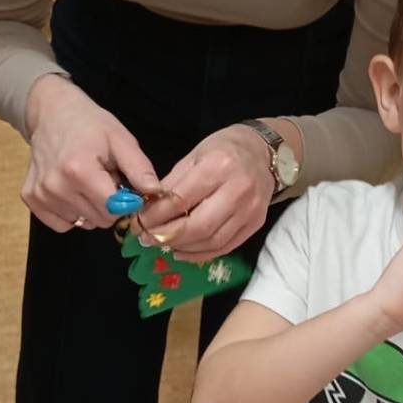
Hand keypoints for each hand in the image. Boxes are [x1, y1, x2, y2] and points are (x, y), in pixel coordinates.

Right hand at [22, 74, 160, 231]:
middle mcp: (56, 186)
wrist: (52, 112)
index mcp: (80, 171)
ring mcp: (41, 194)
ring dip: (90, 207)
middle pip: (99, 220)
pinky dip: (71, 213)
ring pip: (82, 223)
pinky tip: (71, 190)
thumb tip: (155, 193)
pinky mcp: (31, 199)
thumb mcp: (121, 139)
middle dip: (108, 204)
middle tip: (103, 178)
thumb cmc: (90, 124)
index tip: (123, 185)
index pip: (113, 210)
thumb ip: (139, 168)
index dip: (125, 201)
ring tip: (86, 181)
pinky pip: (61, 224)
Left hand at [143, 124, 276, 262]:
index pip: (181, 200)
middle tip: (147, 238)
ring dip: (182, 247)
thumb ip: (171, 184)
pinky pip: (225, 247)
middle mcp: (237, 190)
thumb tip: (148, 209)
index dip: (155, 216)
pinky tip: (183, 250)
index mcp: (217, 167)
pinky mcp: (256, 224)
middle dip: (167, 236)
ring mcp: (250, 210)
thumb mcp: (193, 156)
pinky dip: (201, 253)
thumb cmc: (224, 149)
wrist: (263, 153)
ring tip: (163, 244)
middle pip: (198, 226)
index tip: (138, 223)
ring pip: (212, 241)